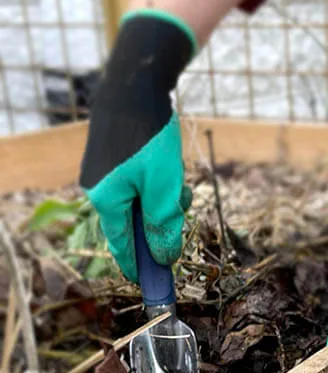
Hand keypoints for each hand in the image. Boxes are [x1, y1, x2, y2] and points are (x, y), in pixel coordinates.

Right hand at [79, 11, 195, 281]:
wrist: (136, 85)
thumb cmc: (149, 139)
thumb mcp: (164, 191)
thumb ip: (163, 227)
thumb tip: (163, 257)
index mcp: (105, 201)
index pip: (122, 246)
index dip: (139, 267)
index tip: (152, 286)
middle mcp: (99, 189)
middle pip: (136, 224)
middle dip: (163, 223)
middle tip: (183, 211)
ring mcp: (105, 172)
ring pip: (144, 204)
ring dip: (167, 202)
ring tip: (182, 186)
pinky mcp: (116, 159)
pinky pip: (142, 186)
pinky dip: (161, 186)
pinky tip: (175, 173)